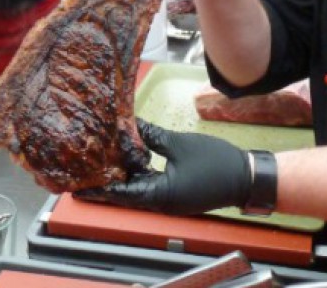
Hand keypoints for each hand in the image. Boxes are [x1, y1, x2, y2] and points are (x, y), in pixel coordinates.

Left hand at [75, 119, 250, 214]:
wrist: (246, 176)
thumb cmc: (214, 162)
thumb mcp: (178, 144)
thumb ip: (151, 136)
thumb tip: (129, 125)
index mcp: (160, 194)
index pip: (122, 193)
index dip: (101, 187)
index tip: (81, 183)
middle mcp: (161, 202)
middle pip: (127, 192)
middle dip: (107, 180)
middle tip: (85, 169)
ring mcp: (170, 199)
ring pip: (139, 188)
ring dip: (123, 176)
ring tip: (101, 161)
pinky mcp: (176, 193)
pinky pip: (151, 185)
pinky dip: (138, 174)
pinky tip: (128, 159)